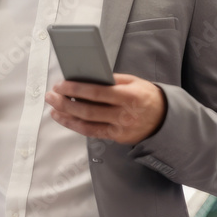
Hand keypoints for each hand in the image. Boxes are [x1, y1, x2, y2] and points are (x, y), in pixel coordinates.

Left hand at [46, 74, 166, 143]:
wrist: (165, 119)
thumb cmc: (147, 96)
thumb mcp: (134, 82)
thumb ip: (112, 80)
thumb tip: (87, 78)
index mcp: (129, 96)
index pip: (97, 92)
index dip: (76, 89)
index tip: (61, 85)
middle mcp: (123, 114)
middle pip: (88, 110)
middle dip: (65, 102)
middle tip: (51, 95)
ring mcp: (120, 129)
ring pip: (87, 123)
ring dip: (66, 116)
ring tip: (53, 108)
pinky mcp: (117, 138)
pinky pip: (92, 132)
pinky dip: (76, 125)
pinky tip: (65, 119)